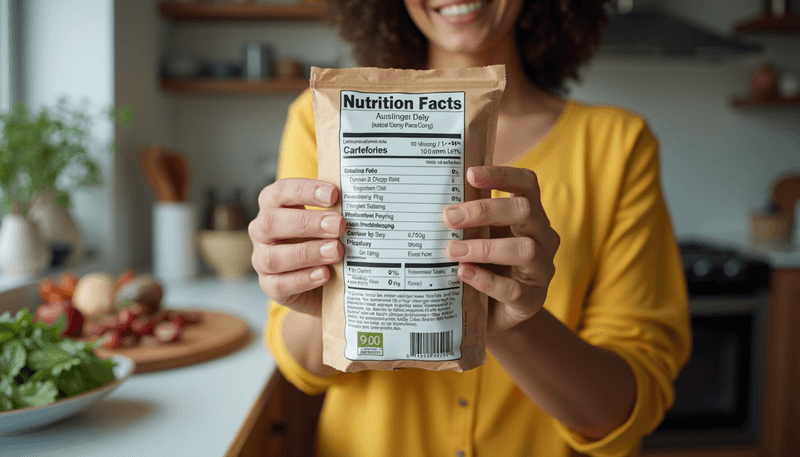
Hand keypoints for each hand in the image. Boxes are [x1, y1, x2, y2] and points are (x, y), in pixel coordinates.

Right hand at [249, 178, 344, 315]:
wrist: (322, 285)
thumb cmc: (323, 242)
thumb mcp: (328, 224)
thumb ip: (335, 214)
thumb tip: (358, 205)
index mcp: (273, 206)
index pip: (282, 192)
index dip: (305, 191)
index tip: (334, 194)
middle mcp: (262, 231)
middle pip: (272, 222)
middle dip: (307, 222)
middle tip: (338, 225)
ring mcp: (261, 260)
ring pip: (273, 256)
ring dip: (307, 253)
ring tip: (336, 251)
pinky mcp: (269, 286)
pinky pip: (279, 284)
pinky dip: (303, 278)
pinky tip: (325, 274)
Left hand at [443, 166, 559, 334]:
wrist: (495, 314)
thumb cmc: (487, 265)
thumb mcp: (480, 237)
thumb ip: (470, 220)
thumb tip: (434, 199)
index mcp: (531, 216)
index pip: (526, 184)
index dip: (501, 175)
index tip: (470, 174)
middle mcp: (543, 238)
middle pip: (524, 211)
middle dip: (484, 211)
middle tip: (449, 217)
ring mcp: (541, 270)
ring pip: (524, 249)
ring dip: (484, 247)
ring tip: (452, 250)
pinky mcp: (532, 300)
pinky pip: (514, 289)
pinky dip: (486, 280)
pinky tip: (463, 273)